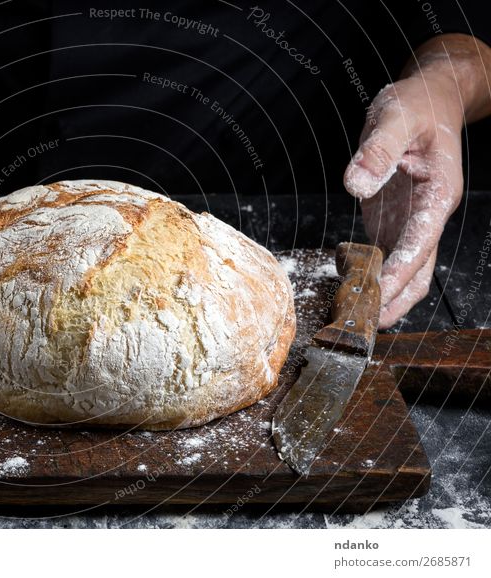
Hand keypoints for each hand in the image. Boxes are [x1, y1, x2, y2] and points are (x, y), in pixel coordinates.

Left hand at [343, 73, 463, 328]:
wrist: (429, 100)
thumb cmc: (418, 105)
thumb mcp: (396, 114)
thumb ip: (377, 148)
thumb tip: (357, 184)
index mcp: (439, 193)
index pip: (422, 241)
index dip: (400, 270)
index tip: (379, 294)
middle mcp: (430, 214)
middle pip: (420, 270)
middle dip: (396, 299)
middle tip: (364, 325)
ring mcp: (414, 221)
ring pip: (408, 271)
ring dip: (387, 297)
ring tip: (357, 321)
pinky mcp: (396, 220)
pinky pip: (389, 257)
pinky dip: (374, 278)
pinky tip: (352, 292)